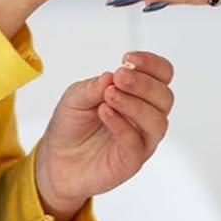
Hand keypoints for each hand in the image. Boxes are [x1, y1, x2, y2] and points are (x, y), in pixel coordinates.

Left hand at [33, 52, 174, 219]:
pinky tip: (105, 113)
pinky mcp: (131, 161)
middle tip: (119, 77)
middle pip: (165, 97)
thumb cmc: (72, 125)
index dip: (151, 64)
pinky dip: (122, 125)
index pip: (162, 75)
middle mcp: (145, 117)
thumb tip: (111, 76)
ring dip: (135, 104)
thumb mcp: (76, 97)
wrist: (55, 159)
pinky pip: (137, 144)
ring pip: (157, 121)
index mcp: (139, 95)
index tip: (128, 59)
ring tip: (109, 96)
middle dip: (144, 83)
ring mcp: (141, 140)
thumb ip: (94, 87)